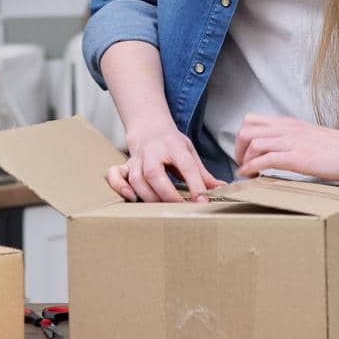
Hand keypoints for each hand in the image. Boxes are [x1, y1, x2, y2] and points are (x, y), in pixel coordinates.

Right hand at [108, 126, 225, 202]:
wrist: (149, 130)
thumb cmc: (171, 145)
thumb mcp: (190, 153)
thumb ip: (203, 174)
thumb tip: (222, 189)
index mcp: (173, 146)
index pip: (185, 166)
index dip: (195, 185)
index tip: (202, 201)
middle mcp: (152, 152)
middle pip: (155, 174)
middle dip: (168, 194)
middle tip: (180, 208)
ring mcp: (136, 159)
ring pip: (137, 179)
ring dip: (148, 196)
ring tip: (161, 208)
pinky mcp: (125, 165)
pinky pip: (115, 175)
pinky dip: (120, 186)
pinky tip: (131, 197)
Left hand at [234, 114, 338, 183]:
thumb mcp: (314, 138)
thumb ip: (297, 142)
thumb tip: (283, 155)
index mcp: (291, 123)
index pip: (253, 119)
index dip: (242, 137)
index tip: (244, 154)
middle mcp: (288, 129)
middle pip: (246, 128)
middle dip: (237, 148)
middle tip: (242, 164)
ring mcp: (293, 142)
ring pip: (252, 141)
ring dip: (243, 159)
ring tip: (247, 173)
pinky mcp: (299, 157)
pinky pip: (265, 159)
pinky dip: (252, 168)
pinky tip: (251, 177)